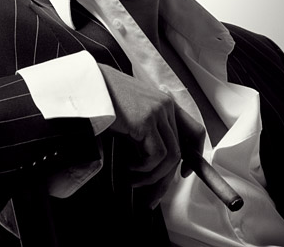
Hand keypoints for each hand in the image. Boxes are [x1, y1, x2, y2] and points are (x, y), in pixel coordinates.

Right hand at [98, 64, 204, 207]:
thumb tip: (153, 162)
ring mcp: (158, 112)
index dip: (194, 154)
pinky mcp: (146, 121)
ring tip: (133, 180)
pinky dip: (144, 169)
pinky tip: (128, 166)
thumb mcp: (132, 115)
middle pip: (179, 151)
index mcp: (165, 103)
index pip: (194, 130)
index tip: (182, 173)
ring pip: (171, 157)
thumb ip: (147, 130)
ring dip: (152, 177)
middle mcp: (166, 106)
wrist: (89, 85)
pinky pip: (157, 156)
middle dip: (166, 179)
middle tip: (151, 197)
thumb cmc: (105, 100)